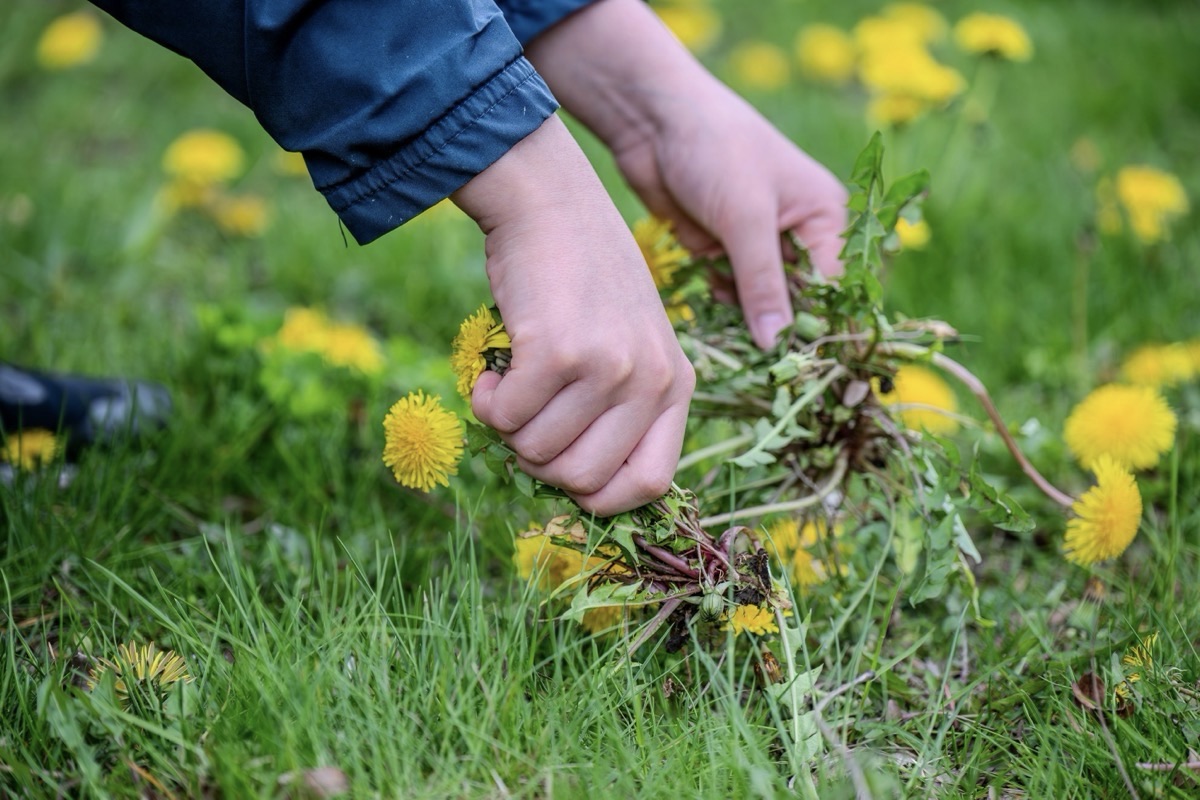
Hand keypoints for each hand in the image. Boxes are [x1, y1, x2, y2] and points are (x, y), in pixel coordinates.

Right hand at [452, 116, 694, 515]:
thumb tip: (578, 489)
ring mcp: (608, 366)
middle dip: (540, 463)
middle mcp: (651, 379)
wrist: (550, 201)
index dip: (601, 497)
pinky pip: (504, 418)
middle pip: (584, 481)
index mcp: (676, 383)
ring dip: (508, 427)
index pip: (652, 484)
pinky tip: (490, 370)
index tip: (564, 474)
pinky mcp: (558, 350)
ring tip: (510, 381)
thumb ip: (620, 408)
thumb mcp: (628, 341)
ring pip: (536, 453)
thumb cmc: (580, 279)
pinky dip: (485, 402)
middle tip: (524, 419)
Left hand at [609, 87, 848, 347]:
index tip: (801, 364)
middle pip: (800, 301)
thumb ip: (762, 283)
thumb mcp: (745, 217)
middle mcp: (798, 234)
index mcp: (824, 217)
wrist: (653, 119)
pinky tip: (710, 297)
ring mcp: (756, 244)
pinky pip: (729, 293)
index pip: (834, 288)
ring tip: (732, 330)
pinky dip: (720, 302)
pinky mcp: (721, 250)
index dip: (820, 327)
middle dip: (780, 327)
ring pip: (762, 303)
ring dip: (745, 318)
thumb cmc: (716, 149)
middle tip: (761, 359)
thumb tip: (776, 344)